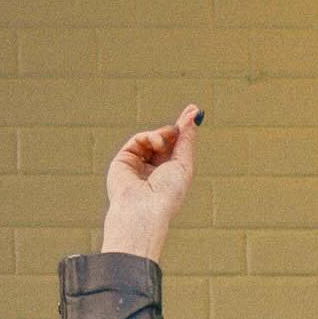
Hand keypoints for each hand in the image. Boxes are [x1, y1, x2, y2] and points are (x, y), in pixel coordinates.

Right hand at [102, 104, 201, 260]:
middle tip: (192, 111)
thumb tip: (194, 116)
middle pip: (165, 142)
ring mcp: (137, 165)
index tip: (194, 112)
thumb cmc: (168, 193)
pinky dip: (150, 136)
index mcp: (169, 177)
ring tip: (167, 140)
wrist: (144, 208)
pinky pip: (138, 140)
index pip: (176, 150)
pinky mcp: (123, 160)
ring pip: (152, 139)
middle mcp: (153, 171)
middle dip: (178, 127)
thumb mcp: (183, 164)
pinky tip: (157, 142)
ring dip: (164, 135)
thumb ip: (186, 140)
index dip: (184, 132)